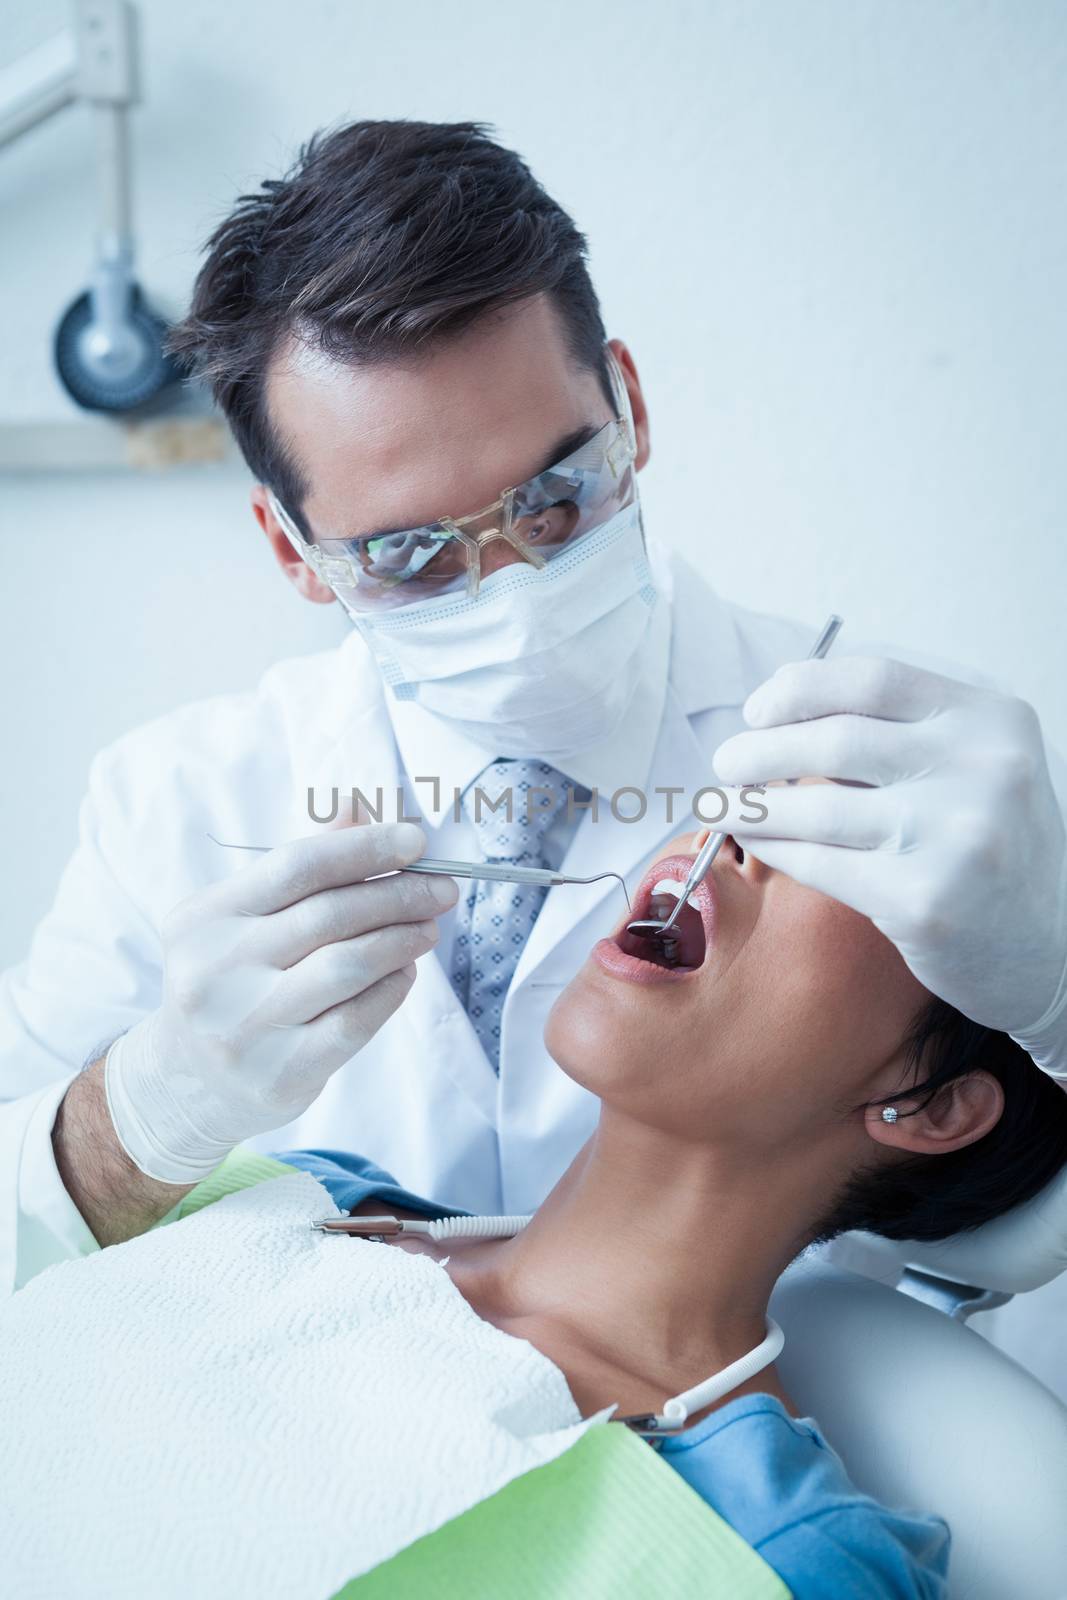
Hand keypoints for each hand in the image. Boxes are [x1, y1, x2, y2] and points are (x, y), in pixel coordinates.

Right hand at [104, 821, 457, 1181]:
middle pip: (329, 915)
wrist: (191, 1083)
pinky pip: (355, 1020)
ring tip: (427, 928)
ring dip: (401, 940)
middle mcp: (217, 970)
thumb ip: (302, 867)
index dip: (364, 848)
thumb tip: (360, 809)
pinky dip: (391, 990)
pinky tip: (405, 973)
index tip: (415, 841)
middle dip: (398, 895)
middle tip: (440, 889)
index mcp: (204, 919)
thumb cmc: (233, 982)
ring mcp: (246, 1026)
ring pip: (347, 966)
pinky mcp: (281, 1073)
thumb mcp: (244, 920)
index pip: (297, 866)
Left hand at [713, 657, 1066, 1073]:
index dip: (800, 689)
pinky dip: (777, 849)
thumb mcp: (975, 767)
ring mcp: (956, 837)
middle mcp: (982, 770)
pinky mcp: (924, 901)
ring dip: (753, 804)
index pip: (874, 679)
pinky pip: (822, 863)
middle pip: (836, 739)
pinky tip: (759, 844)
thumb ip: (900, 731)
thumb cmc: (993, 848)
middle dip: (761, 749)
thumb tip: (781, 705)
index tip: (759, 710)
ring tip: (724, 804)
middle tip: (727, 762)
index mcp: (991, 721)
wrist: (1055, 948)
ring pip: (817, 806)